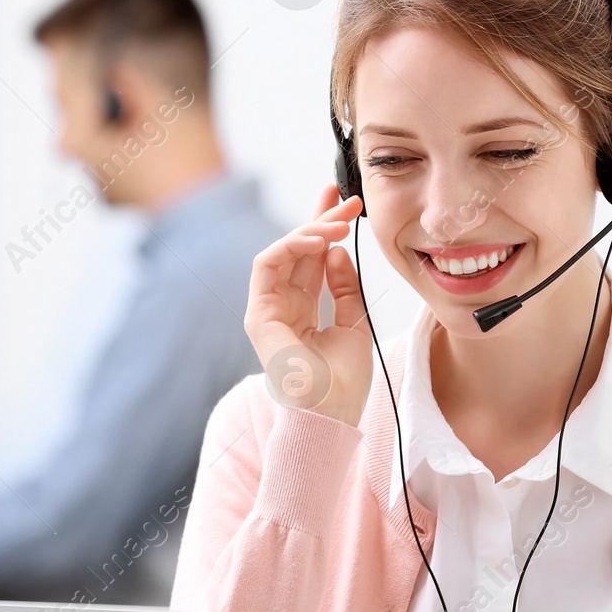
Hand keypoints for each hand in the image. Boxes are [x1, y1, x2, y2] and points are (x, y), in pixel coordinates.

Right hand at [245, 184, 375, 425]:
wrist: (332, 414)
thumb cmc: (343, 381)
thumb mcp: (353, 322)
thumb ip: (344, 288)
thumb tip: (338, 253)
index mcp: (302, 309)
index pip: (312, 260)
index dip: (327, 229)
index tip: (348, 206)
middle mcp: (282, 305)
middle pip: (298, 251)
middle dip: (320, 218)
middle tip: (344, 196)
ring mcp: (267, 309)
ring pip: (281, 252)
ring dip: (310, 230)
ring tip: (338, 221)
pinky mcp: (258, 314)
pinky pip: (266, 265)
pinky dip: (290, 246)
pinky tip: (317, 239)